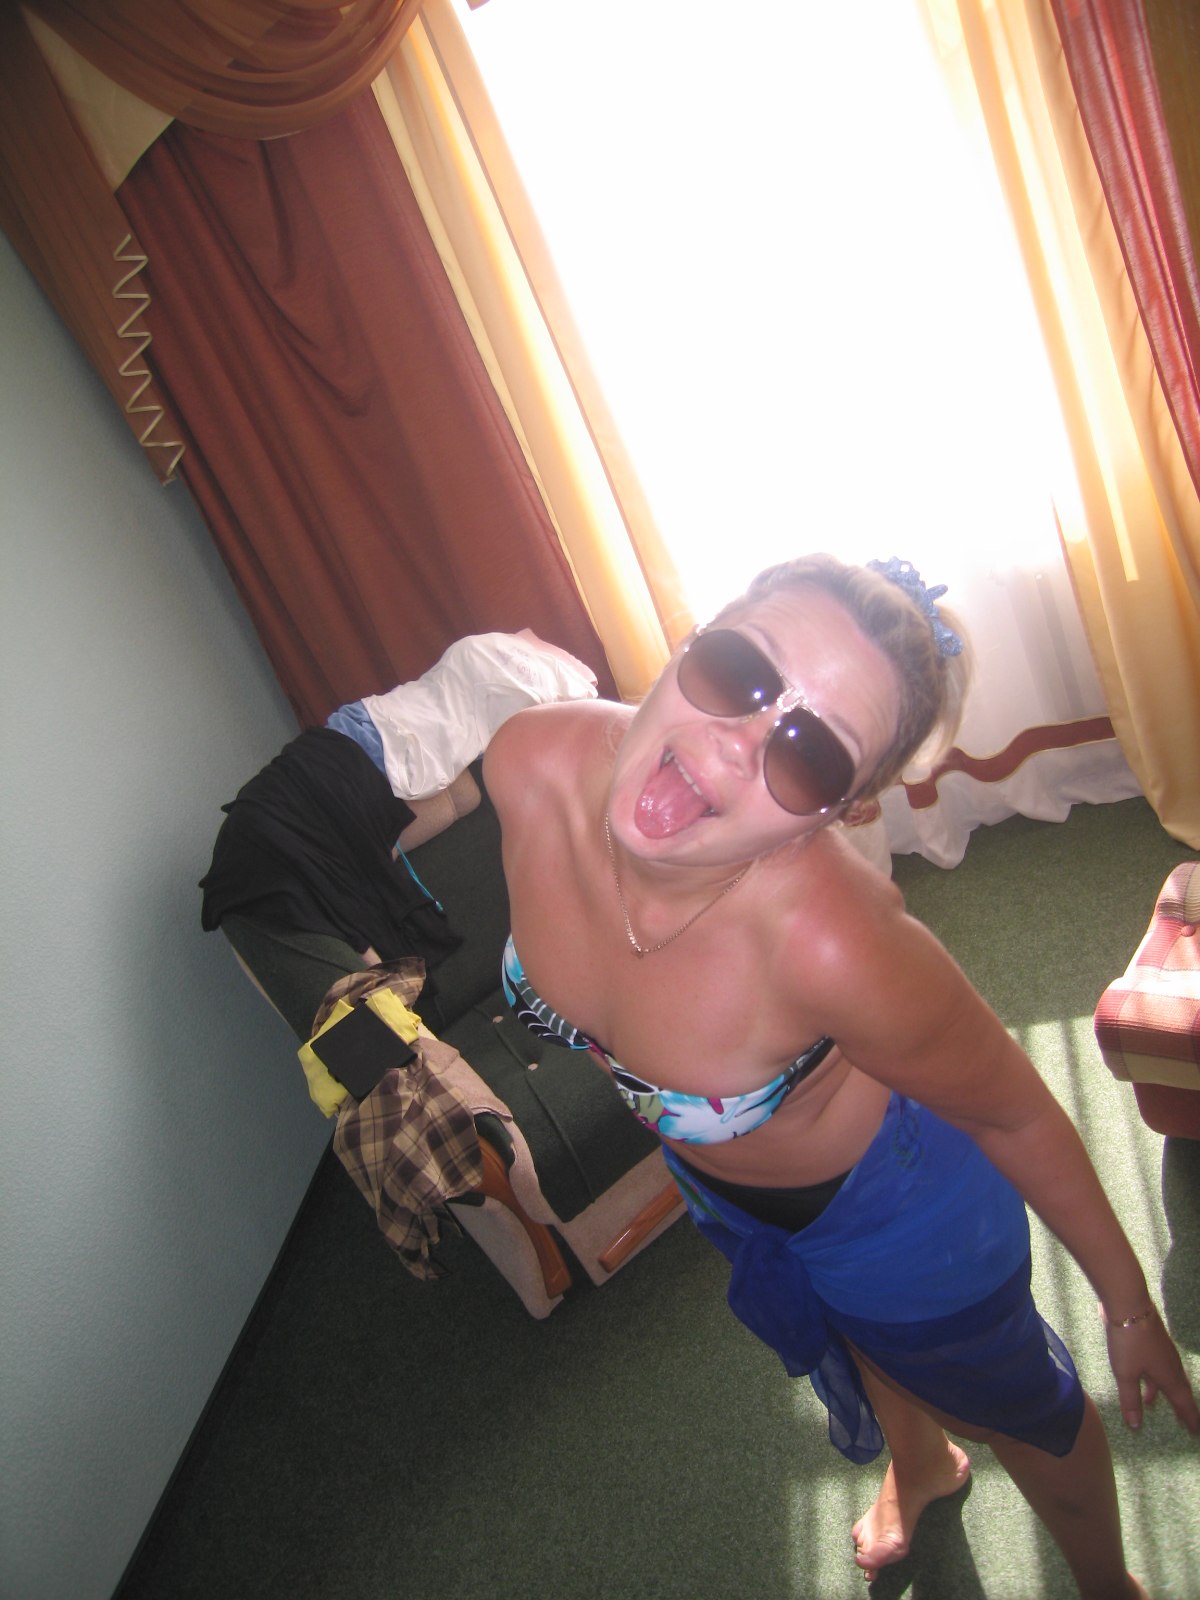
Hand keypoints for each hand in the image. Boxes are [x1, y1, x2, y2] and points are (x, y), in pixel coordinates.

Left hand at [1101, 1304, 1199, 1432]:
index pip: (1183, 1403)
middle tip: (1185, 1422)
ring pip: (1168, 1376)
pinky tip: (1142, 1375)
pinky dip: (1154, 1376)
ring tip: (1152, 1402)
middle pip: (1180, 1390)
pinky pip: (1159, 1364)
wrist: (1129, 1303)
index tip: (1196, 1432)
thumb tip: (1136, 1425)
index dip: (1190, 1418)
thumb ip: (1130, 1399)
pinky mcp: (1154, 1339)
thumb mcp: (1126, 1374)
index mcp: (1169, 1376)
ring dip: (1163, 1391)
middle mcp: (1171, 1364)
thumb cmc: (1129, 1342)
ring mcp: (1163, 1350)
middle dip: (1181, 1407)